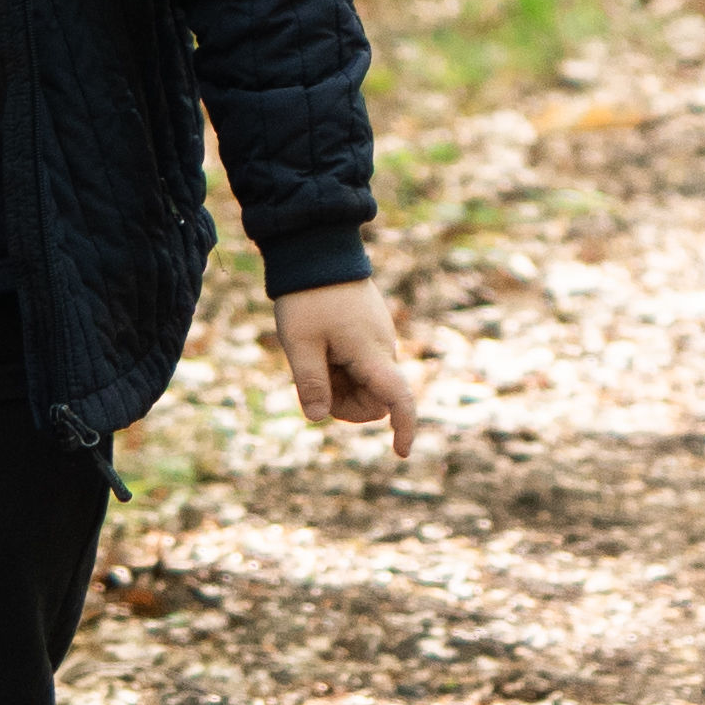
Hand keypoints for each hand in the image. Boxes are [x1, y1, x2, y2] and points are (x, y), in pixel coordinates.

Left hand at [263, 276, 428, 447]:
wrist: (319, 250)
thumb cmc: (308, 298)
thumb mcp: (300, 343)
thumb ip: (311, 383)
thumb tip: (319, 417)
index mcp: (372, 353)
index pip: (399, 399)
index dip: (404, 428)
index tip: (401, 454)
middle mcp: (384, 348)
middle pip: (375, 399)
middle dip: (346, 405)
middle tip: (312, 383)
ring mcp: (379, 338)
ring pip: (366, 382)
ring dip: (340, 384)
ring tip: (313, 356)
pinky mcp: (370, 331)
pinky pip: (361, 364)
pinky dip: (341, 368)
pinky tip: (320, 346)